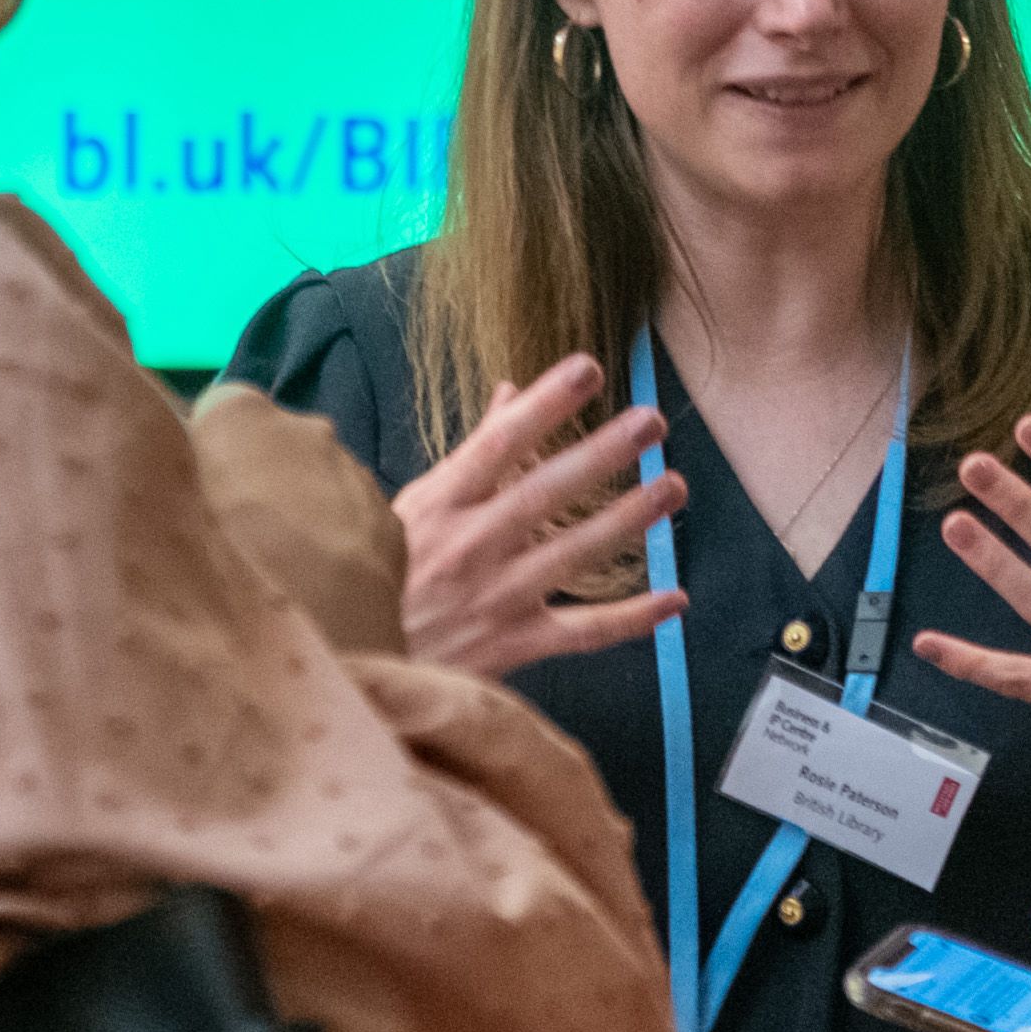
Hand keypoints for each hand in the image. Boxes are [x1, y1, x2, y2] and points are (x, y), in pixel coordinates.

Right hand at [190, 384, 409, 660]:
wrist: (318, 622)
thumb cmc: (219, 558)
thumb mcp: (160, 509)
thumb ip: (174, 481)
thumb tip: (176, 488)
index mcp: (237, 412)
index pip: (218, 414)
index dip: (208, 455)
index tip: (200, 498)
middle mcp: (306, 425)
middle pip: (275, 447)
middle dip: (262, 481)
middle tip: (239, 540)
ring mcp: (356, 471)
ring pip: (322, 483)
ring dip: (305, 513)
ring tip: (284, 574)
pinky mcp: (391, 521)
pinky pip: (356, 521)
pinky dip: (341, 544)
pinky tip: (326, 590)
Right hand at [388, 353, 687, 681]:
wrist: (355, 663)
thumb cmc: (382, 576)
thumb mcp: (412, 507)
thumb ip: (470, 453)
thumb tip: (513, 391)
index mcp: (438, 504)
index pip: (498, 443)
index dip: (544, 404)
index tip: (587, 368)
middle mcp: (469, 546)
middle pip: (544, 492)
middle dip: (601, 454)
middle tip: (651, 422)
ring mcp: (494, 597)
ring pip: (572, 553)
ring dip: (627, 519)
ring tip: (672, 486)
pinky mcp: (512, 645)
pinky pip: (582, 632)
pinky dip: (632, 619)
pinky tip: (675, 597)